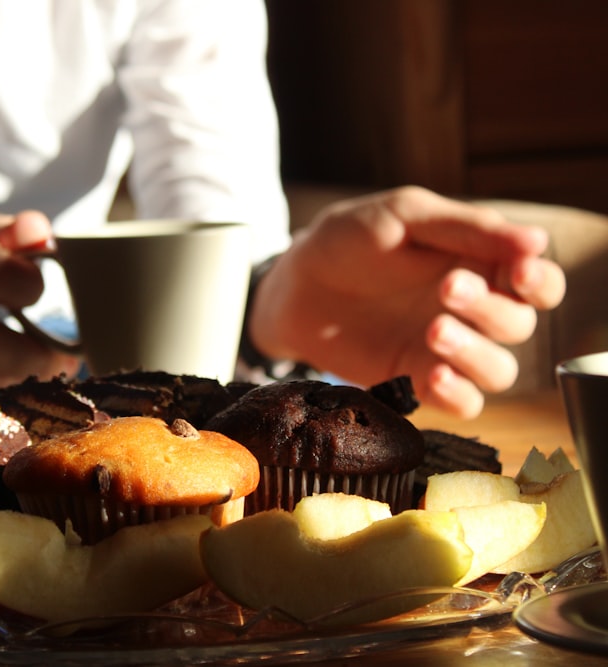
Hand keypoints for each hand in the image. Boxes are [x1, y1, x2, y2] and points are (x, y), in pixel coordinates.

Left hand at [248, 186, 565, 417]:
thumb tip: (536, 241)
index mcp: (479, 264)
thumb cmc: (349, 239)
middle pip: (519, 325)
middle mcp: (472, 311)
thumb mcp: (403, 217)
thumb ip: (466, 229)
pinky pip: (462, 405)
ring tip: (434, 330)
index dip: (539, 281)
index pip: (538, 282)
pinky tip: (432, 374)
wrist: (292, 282)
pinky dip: (458, 395)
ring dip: (476, 354)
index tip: (518, 272)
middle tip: (447, 288)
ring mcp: (444, 350)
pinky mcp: (415, 381)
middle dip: (491, 309)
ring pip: (498, 371)